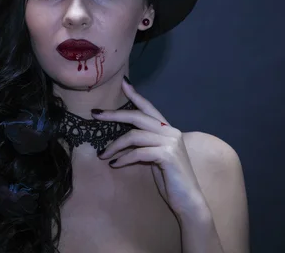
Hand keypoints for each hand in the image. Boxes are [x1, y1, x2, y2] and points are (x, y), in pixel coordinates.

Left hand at [92, 78, 205, 217]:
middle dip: (114, 114)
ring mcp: (170, 143)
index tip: (123, 83)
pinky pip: (138, 152)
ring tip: (103, 155)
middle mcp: (171, 132)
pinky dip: (123, 158)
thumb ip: (145, 144)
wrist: (189, 201)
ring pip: (134, 136)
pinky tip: (115, 164)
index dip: (136, 95)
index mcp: (168, 130)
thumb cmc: (171, 179)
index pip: (149, 108)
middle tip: (95, 114)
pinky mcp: (167, 155)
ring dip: (114, 145)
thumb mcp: (155, 157)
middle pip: (137, 116)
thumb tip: (123, 139)